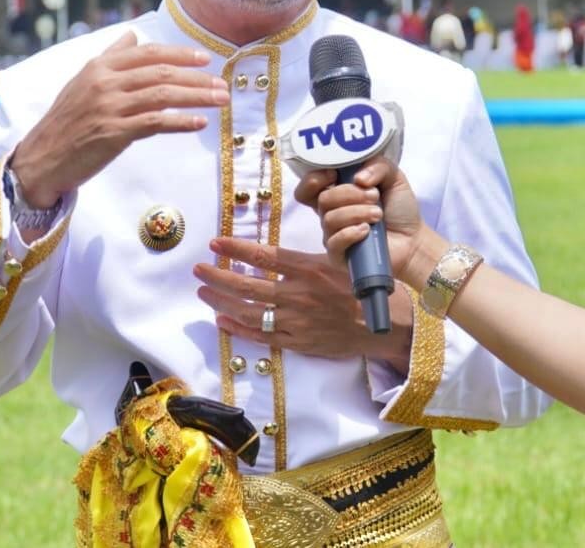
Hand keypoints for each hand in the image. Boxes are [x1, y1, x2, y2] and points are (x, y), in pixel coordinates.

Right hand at [11, 31, 229, 206]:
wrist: (41, 158)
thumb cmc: (66, 121)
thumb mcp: (83, 81)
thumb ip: (110, 57)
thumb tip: (132, 35)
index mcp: (99, 66)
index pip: (149, 53)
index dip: (180, 54)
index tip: (205, 59)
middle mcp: (105, 82)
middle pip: (161, 73)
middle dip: (197, 77)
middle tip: (222, 84)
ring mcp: (110, 107)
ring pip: (163, 95)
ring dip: (197, 97)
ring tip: (220, 100)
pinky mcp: (114, 133)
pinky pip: (156, 122)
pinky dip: (181, 121)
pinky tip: (199, 123)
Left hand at [195, 238, 411, 368]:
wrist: (385, 326)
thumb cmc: (368, 288)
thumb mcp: (344, 261)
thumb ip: (314, 254)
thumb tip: (290, 244)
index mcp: (309, 269)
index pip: (264, 255)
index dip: (236, 248)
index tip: (215, 242)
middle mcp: (298, 294)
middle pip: (248, 285)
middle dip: (218, 276)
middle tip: (198, 269)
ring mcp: (296, 320)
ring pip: (250, 311)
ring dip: (222, 300)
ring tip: (203, 292)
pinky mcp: (298, 341)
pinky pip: (262, 336)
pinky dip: (239, 328)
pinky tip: (223, 319)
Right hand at [293, 156, 429, 285]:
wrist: (413, 239)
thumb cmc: (399, 208)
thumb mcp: (394, 177)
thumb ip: (378, 165)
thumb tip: (358, 178)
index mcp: (337, 192)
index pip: (308, 187)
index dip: (314, 179)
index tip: (334, 175)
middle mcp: (331, 213)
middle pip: (322, 199)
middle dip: (349, 194)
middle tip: (374, 196)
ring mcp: (332, 234)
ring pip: (329, 219)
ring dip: (357, 213)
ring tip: (378, 215)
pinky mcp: (338, 255)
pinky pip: (334, 242)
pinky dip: (350, 233)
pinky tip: (366, 231)